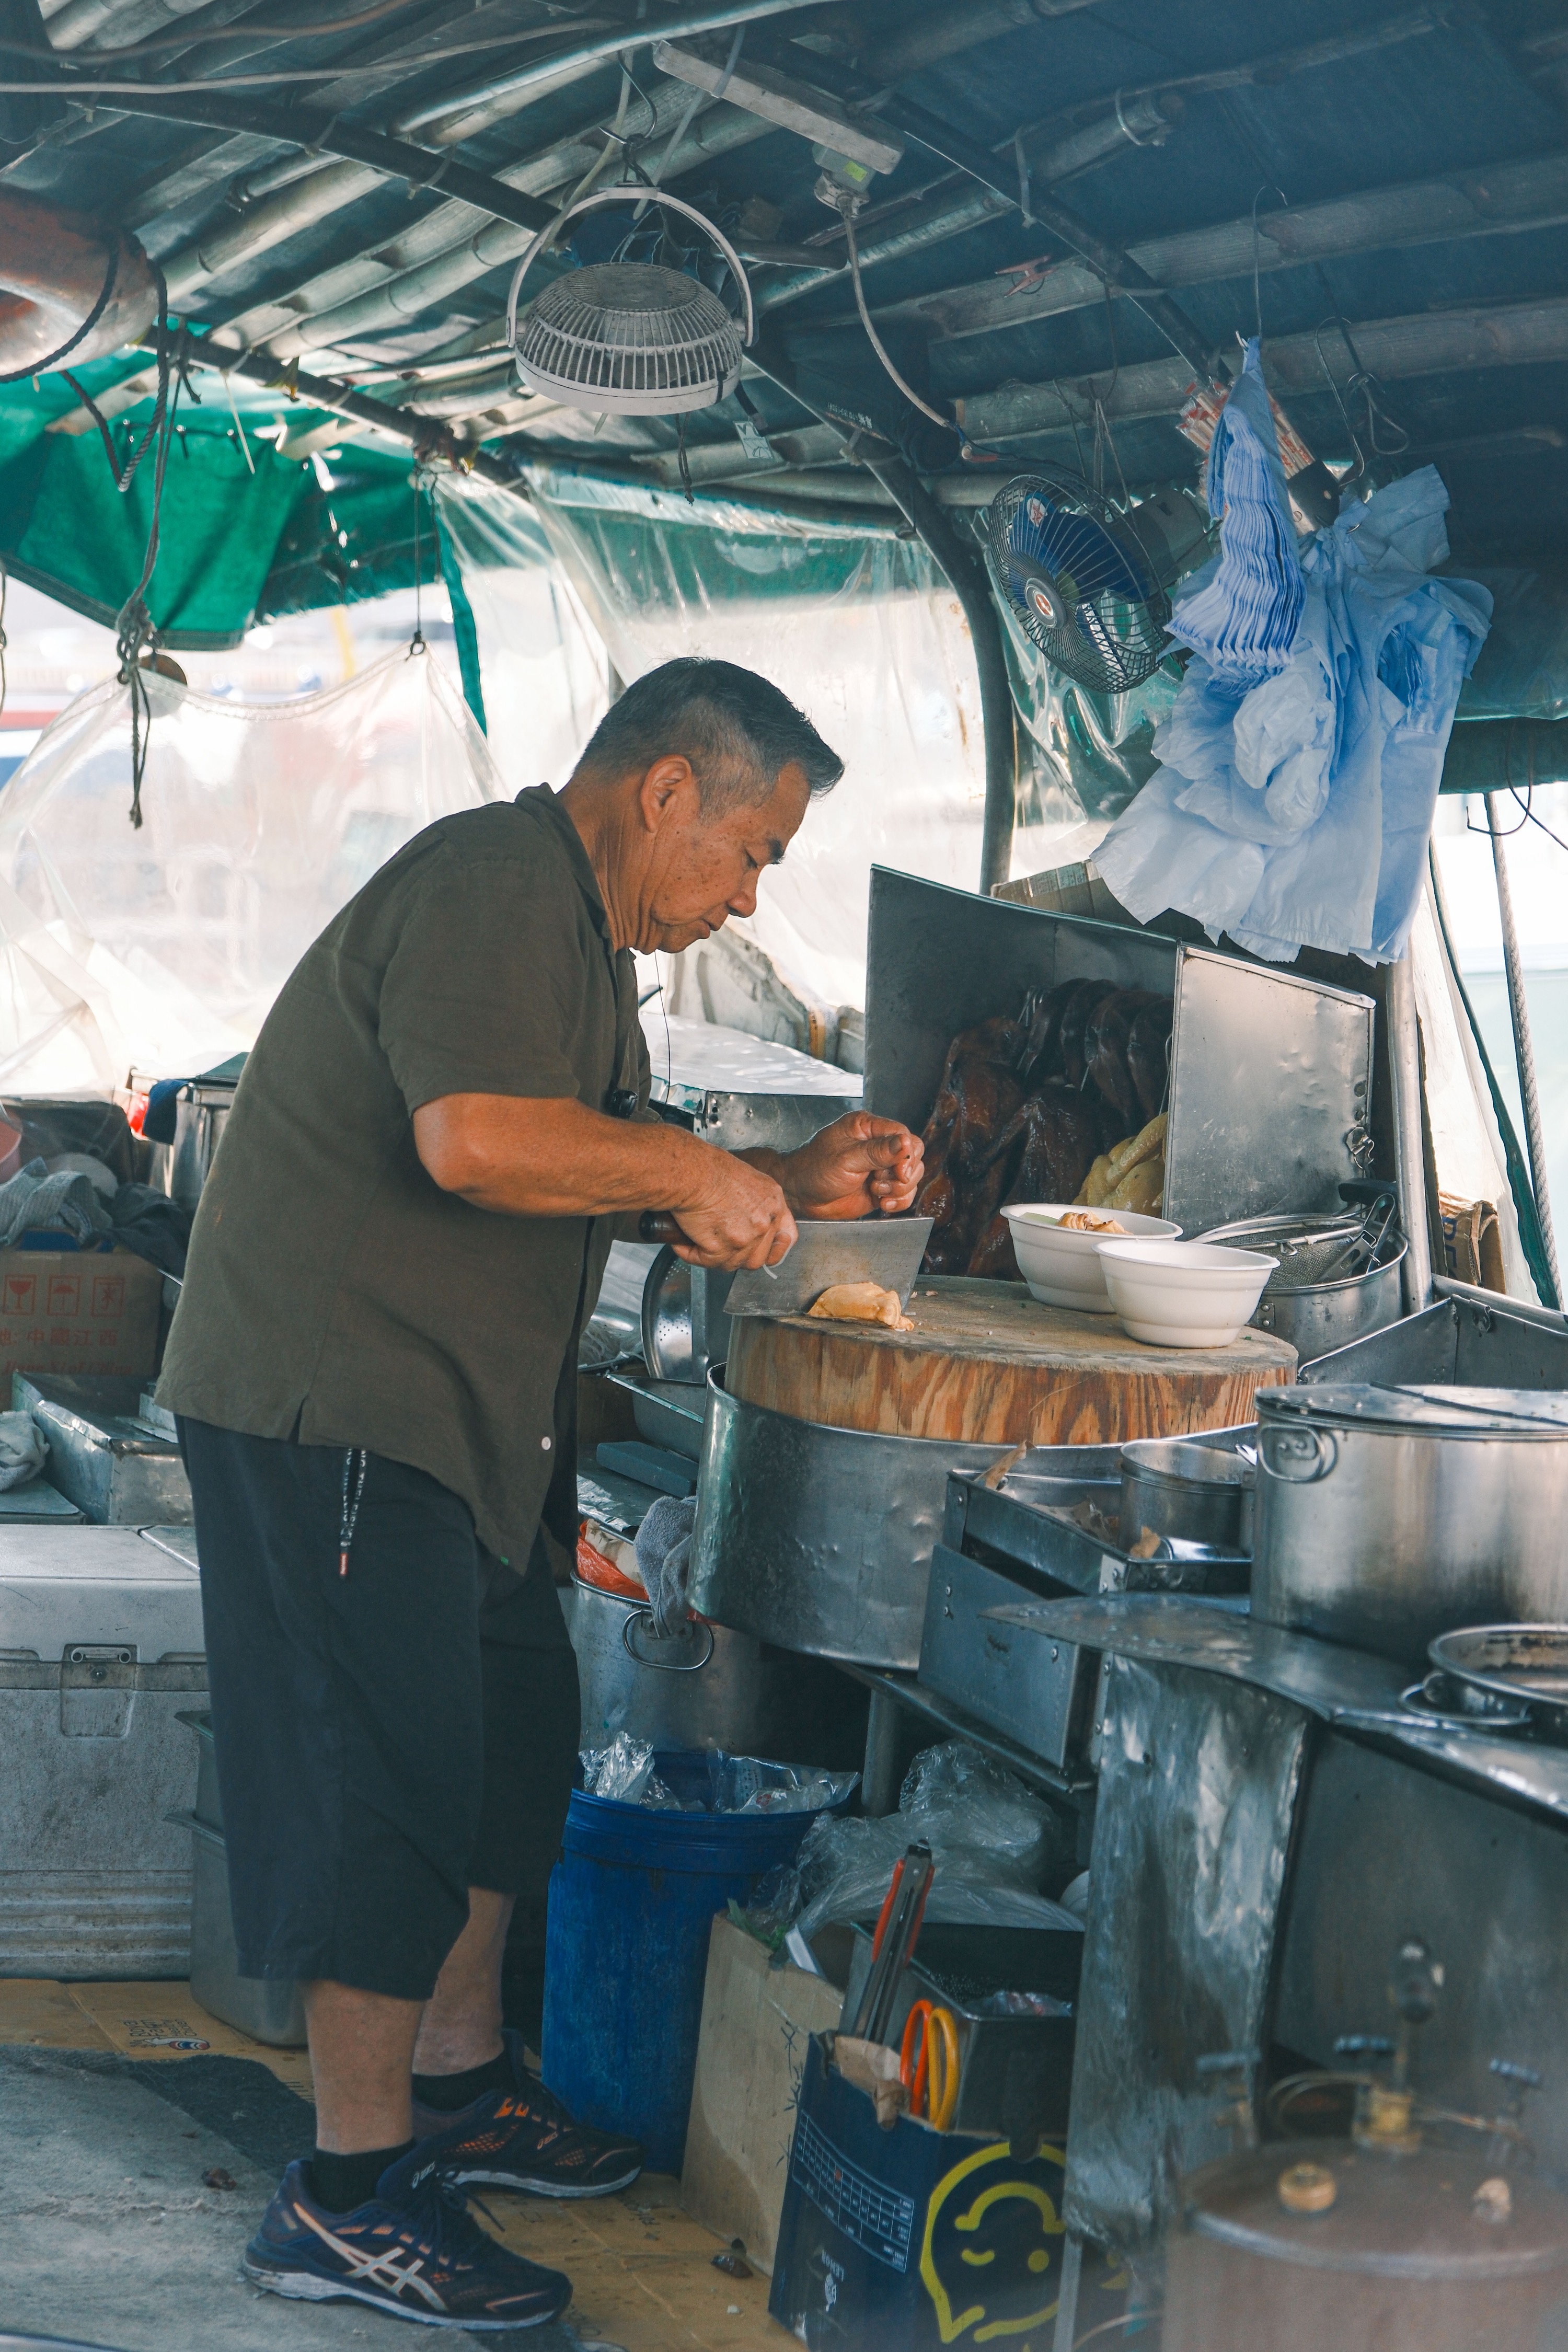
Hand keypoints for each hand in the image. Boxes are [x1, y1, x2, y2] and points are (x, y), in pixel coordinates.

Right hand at [664, 1151, 797, 1270]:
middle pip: (758, 1257)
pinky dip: (691, 1254)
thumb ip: (754, 1201)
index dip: (775, 1249)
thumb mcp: (747, 1178)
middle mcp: (764, 1222)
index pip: (787, 1237)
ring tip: (698, 1243)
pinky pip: (706, 1261)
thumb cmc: (710, 1167)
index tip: (766, 1251)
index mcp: (773, 1203)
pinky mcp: (721, 1247)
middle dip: (738, 1256)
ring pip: (732, 1264)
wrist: (692, 1171)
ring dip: (713, 1257)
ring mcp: (745, 1237)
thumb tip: (743, 1215)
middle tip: (720, 1247)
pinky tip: (684, 1243)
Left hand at [778, 1112, 924, 1221]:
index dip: (906, 1154)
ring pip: (912, 1176)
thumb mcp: (845, 1159)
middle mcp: (877, 1145)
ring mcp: (881, 1167)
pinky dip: (899, 1201)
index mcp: (867, 1127)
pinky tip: (883, 1203)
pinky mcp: (882, 1188)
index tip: (899, 1171)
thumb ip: (877, 1152)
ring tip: (876, 1191)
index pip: (903, 1134)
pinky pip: (905, 1193)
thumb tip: (904, 1144)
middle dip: (903, 1174)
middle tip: (880, 1183)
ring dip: (899, 1189)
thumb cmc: (813, 1170)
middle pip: (913, 1155)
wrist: (800, 1196)